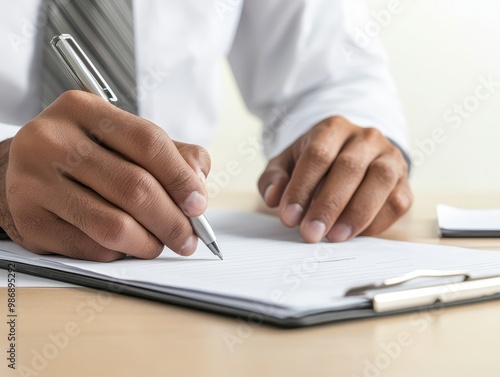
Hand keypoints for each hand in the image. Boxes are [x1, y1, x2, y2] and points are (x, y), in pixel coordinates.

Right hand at [0, 91, 210, 260]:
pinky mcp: (28, 219)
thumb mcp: (125, 138)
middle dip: (172, 221)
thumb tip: (197, 188)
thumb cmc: (87, 153)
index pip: (147, 142)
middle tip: (188, 237)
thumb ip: (172, 154)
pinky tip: (124, 244)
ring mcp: (34, 181)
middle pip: (134, 187)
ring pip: (113, 225)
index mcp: (84, 110)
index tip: (198, 204)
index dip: (181, 178)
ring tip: (158, 243)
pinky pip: (90, 247)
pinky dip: (118, 252)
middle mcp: (52, 140)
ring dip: (148, 243)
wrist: (28, 167)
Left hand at [258, 116, 411, 242]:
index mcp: (332, 128)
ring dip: (356, 213)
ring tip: (335, 237)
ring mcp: (389, 157)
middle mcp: (365, 138)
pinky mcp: (404, 180)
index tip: (289, 217)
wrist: (350, 154)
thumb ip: (274, 179)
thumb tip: (273, 198)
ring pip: (381, 181)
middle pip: (349, 167)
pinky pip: (397, 201)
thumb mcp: (286, 163)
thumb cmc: (314, 161)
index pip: (318, 154)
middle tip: (310, 233)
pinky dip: (377, 221)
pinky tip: (354, 234)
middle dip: (328, 205)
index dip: (302, 188)